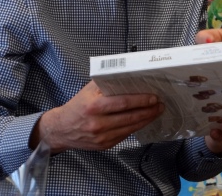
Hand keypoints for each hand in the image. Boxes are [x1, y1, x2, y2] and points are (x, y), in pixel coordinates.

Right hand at [31, 81, 162, 153]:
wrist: (61, 129)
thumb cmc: (77, 106)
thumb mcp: (89, 90)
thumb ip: (106, 82)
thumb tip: (128, 74)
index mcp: (94, 107)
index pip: (124, 103)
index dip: (141, 100)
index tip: (154, 97)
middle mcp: (98, 123)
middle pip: (130, 117)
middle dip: (149, 111)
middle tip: (160, 105)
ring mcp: (101, 137)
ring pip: (130, 128)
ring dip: (146, 120)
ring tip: (156, 112)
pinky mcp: (104, 145)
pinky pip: (125, 136)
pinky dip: (136, 128)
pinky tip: (143, 121)